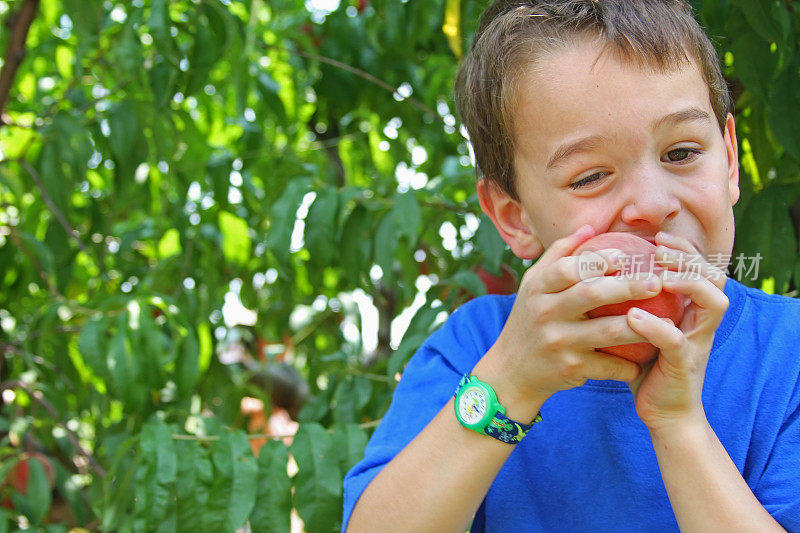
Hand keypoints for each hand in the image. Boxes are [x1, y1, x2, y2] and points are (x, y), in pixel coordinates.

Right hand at [482, 225, 655, 413]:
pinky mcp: (570, 369)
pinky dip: (631, 364)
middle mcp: (545, 313)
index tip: (625, 256)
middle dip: (628, 287)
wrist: (511, 371)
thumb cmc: (530, 320)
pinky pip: (608, 365)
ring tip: (668, 319)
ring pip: (607, 332)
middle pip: (591, 294)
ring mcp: (558, 342)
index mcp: (538, 289)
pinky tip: (650, 356)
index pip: (567, 268)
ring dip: (640, 326)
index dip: (597, 260)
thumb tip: (591, 228)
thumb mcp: (533, 286)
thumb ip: (559, 255)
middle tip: (656, 282)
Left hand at [626, 231, 729, 432]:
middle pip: (715, 277)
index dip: (684, 249)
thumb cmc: (644, 364)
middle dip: (689, 258)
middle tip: (658, 249)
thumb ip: (630, 300)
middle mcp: (702, 322)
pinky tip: (633, 316)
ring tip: (657, 275)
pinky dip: (656, 326)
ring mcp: (698, 343)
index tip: (656, 237)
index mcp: (693, 310)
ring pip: (712, 303)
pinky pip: (676, 341)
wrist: (662, 412)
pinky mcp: (685, 365)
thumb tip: (599, 269)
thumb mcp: (639, 327)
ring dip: (686, 283)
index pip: (702, 268)